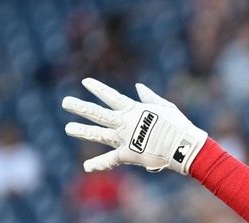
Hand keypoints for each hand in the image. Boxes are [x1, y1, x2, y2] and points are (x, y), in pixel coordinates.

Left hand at [62, 78, 206, 174]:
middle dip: (81, 107)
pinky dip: (98, 164)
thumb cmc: (177, 124)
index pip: (111, 96)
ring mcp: (124, 139)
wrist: (183, 146)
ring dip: (82, 131)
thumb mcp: (165, 106)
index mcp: (134, 110)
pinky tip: (86, 166)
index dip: (98, 88)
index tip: (85, 82)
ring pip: (98, 134)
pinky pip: (110, 160)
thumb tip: (138, 87)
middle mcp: (125, 123)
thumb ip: (149, 97)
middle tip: (65, 102)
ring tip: (68, 128)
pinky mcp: (128, 154)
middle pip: (98, 114)